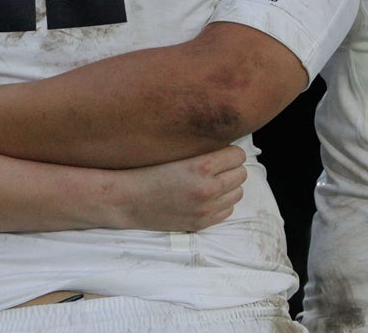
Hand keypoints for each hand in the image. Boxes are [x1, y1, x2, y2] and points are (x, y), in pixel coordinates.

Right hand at [111, 144, 246, 231]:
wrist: (126, 200)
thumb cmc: (144, 170)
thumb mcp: (173, 152)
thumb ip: (199, 148)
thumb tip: (224, 144)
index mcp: (200, 166)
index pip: (237, 155)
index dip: (229, 150)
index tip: (219, 150)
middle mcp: (207, 188)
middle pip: (241, 173)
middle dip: (231, 167)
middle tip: (215, 165)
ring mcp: (206, 208)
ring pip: (238, 192)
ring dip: (228, 185)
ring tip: (211, 180)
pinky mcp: (202, 223)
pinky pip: (228, 210)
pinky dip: (222, 202)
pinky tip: (206, 196)